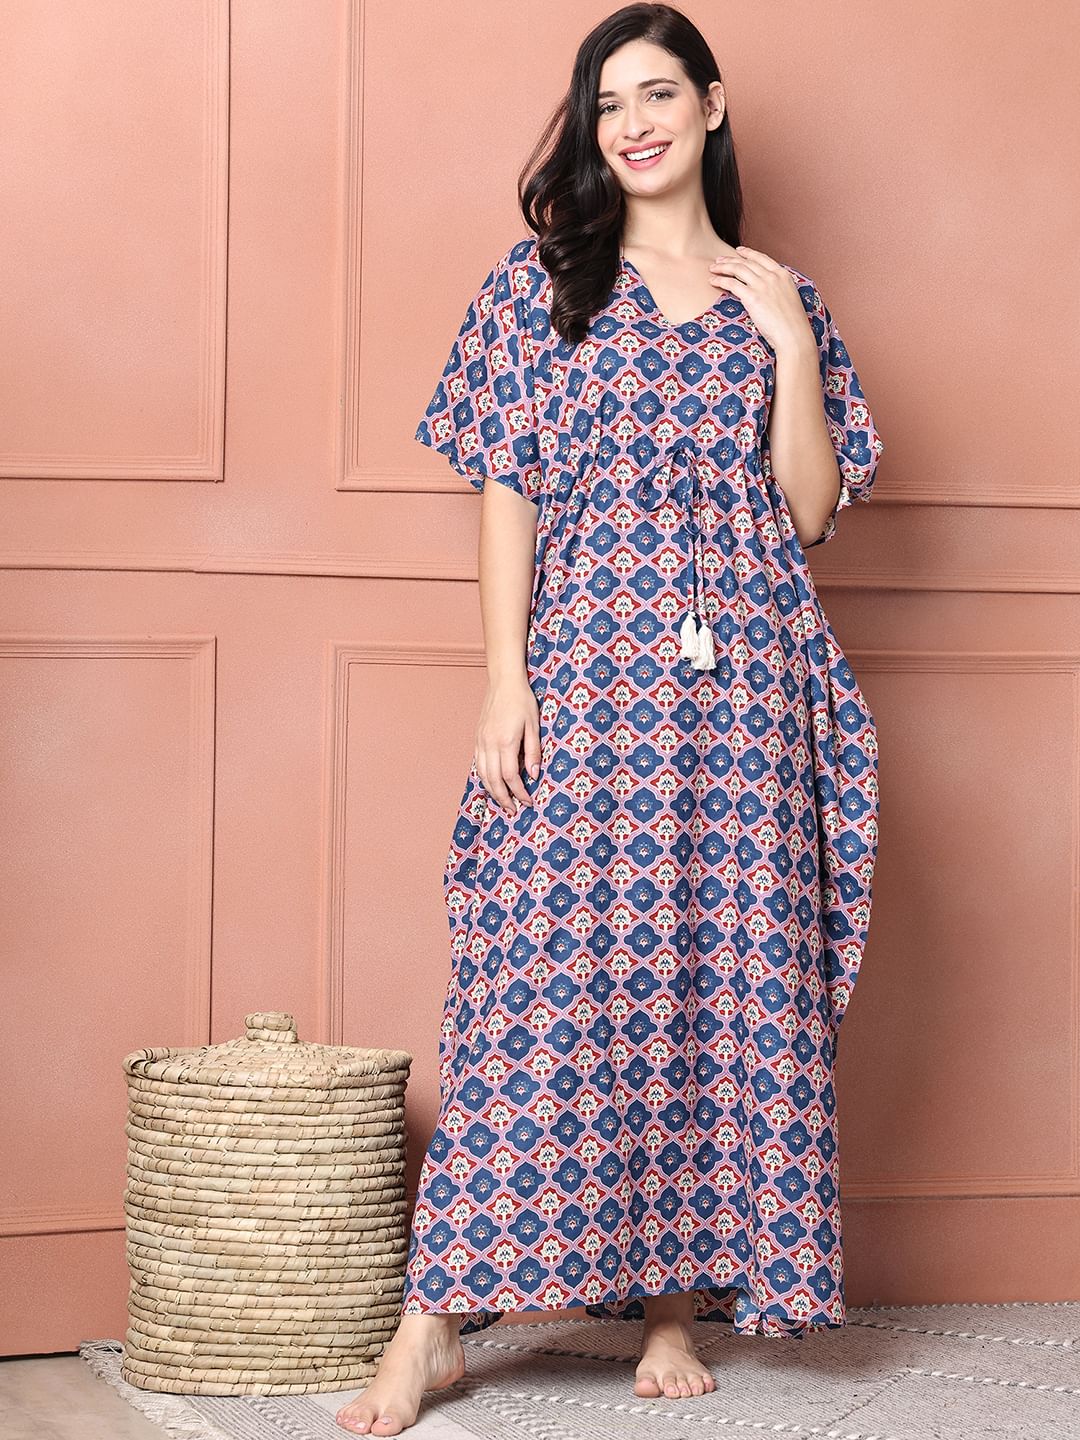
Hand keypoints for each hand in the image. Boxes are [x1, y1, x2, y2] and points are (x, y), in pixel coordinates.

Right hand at [475, 675, 540, 815]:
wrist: (503, 682)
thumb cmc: (522, 701)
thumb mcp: (534, 725)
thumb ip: (533, 751)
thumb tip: (534, 774)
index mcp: (506, 741)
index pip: (511, 776)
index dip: (519, 793)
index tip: (528, 802)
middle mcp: (490, 744)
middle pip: (494, 780)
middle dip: (504, 799)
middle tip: (514, 811)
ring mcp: (481, 741)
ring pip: (483, 775)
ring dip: (493, 792)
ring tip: (503, 803)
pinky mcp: (477, 739)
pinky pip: (478, 765)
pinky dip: (484, 779)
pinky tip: (492, 785)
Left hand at [709, 246, 813, 354]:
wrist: (793, 334)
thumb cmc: (792, 323)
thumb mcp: (789, 298)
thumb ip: (778, 289)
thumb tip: (768, 292)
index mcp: (783, 274)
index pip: (762, 258)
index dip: (748, 253)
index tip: (738, 251)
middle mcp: (772, 276)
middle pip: (747, 262)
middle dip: (731, 259)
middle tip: (719, 260)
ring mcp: (762, 285)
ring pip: (738, 269)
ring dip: (723, 267)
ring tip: (713, 268)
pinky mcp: (752, 297)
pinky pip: (732, 284)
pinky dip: (720, 280)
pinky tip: (713, 281)